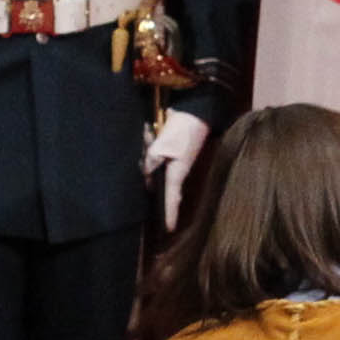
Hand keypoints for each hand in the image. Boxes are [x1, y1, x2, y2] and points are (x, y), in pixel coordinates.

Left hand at [142, 110, 208, 229]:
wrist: (193, 110)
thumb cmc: (182, 130)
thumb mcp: (163, 145)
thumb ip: (151, 160)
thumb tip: (146, 170)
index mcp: (175, 172)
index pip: (171, 198)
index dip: (170, 213)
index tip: (169, 229)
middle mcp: (173, 169)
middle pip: (153, 178)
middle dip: (146, 168)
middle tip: (149, 145)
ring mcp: (171, 159)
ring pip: (150, 163)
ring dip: (147, 148)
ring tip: (151, 133)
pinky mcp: (167, 148)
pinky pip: (152, 151)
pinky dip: (149, 142)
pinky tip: (150, 130)